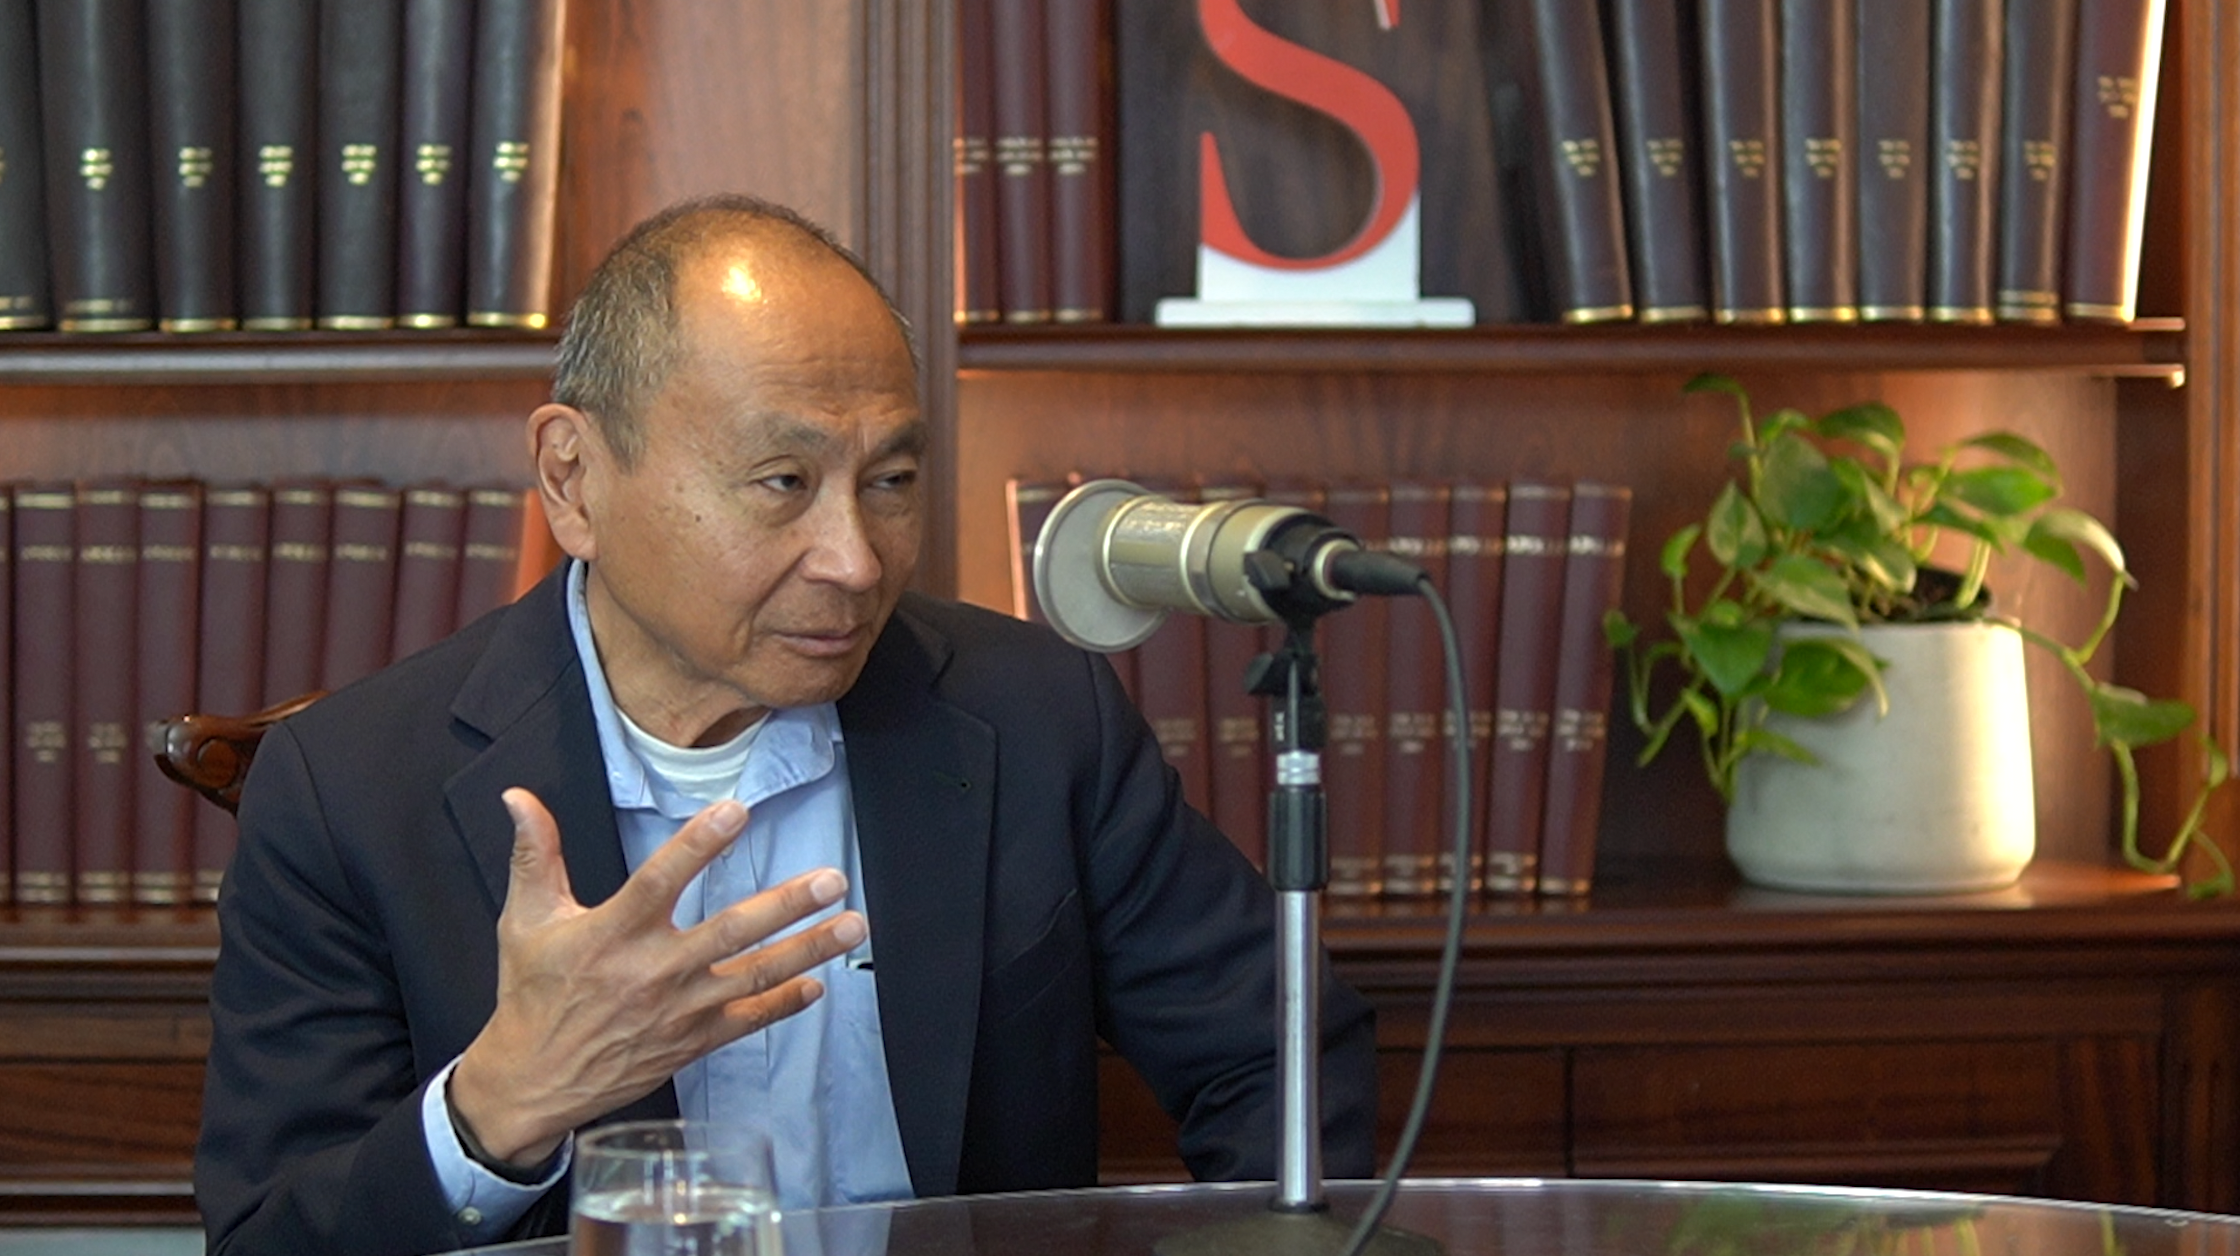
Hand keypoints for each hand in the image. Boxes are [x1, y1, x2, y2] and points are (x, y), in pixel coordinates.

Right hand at [448, 787, 864, 1165]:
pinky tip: (817, 985)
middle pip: (730, 931)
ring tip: (852, 924)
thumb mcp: (526, 920)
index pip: (660, 880)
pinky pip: (748, 1020)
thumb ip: (534, 855)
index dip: (698, 845)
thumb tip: (520, 798)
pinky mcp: (691, 1042)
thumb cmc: (533, 995)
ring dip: (808, 950)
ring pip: (754, 975)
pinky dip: (785, 1003)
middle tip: (832, 880)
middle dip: (787, 905)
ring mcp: (679, 1010)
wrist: (533, 1081)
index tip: (736, 811)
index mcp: (612, 933)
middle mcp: (653, 971)